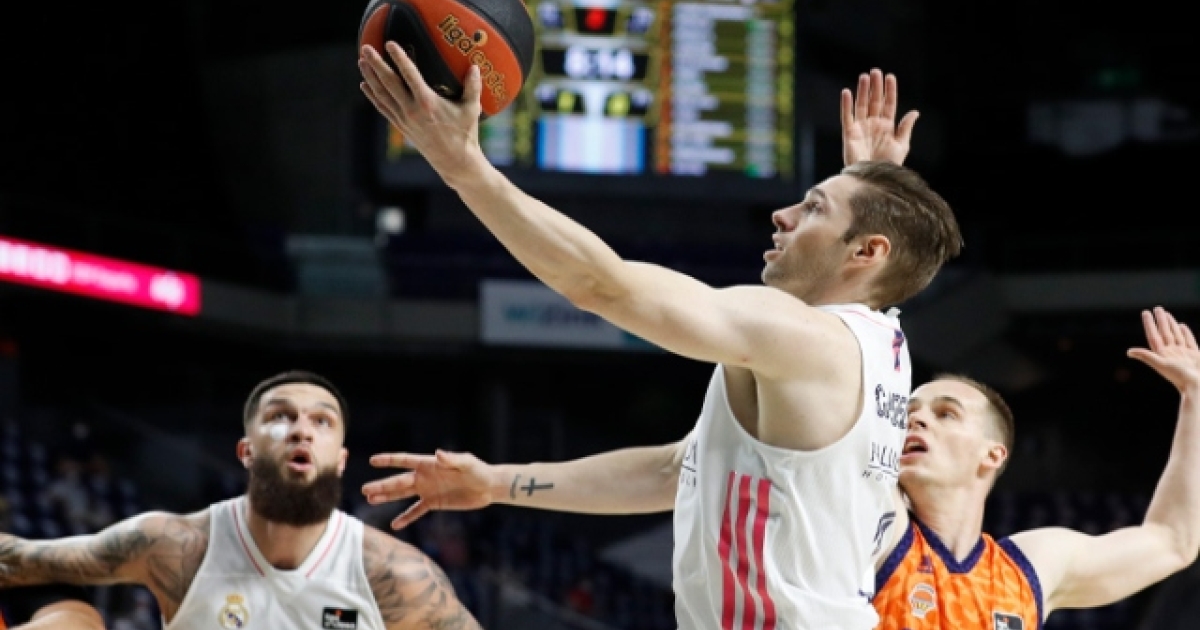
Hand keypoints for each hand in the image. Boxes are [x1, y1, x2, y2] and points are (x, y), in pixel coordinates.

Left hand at [357, 43, 486, 187]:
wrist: (454, 161)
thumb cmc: (465, 134)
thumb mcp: (472, 109)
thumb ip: (473, 87)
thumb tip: (475, 67)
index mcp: (428, 103)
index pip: (410, 75)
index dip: (399, 58)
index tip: (390, 44)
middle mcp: (412, 110)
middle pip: (389, 83)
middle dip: (376, 64)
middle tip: (366, 48)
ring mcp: (404, 119)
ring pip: (382, 95)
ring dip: (370, 77)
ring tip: (361, 61)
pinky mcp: (402, 127)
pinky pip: (383, 108)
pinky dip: (372, 96)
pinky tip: (364, 85)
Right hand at [362, 450, 496, 529]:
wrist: (488, 487)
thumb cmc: (478, 470)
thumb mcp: (466, 464)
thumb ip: (452, 459)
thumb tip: (438, 453)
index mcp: (429, 464)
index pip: (405, 461)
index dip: (389, 460)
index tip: (373, 461)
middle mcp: (425, 477)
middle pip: (399, 481)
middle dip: (382, 485)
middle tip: (364, 490)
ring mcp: (427, 490)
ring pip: (402, 495)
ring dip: (387, 498)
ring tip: (371, 501)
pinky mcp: (434, 503)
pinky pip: (416, 511)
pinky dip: (406, 517)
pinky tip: (395, 525)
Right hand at [841, 68, 918, 166]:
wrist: (872, 178)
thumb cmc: (887, 165)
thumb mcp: (901, 145)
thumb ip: (905, 128)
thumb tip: (914, 112)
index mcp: (887, 126)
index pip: (888, 104)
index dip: (889, 90)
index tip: (890, 77)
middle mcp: (873, 124)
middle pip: (874, 101)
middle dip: (876, 86)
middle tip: (876, 71)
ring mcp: (861, 128)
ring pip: (862, 105)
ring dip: (863, 91)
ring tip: (864, 77)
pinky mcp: (849, 134)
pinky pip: (847, 116)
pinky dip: (846, 105)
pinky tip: (847, 92)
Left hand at [1128, 307, 1199, 391]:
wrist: (1197, 385)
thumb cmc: (1179, 376)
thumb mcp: (1160, 365)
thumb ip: (1146, 356)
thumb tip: (1129, 352)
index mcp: (1162, 353)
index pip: (1154, 335)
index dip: (1149, 324)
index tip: (1146, 313)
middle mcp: (1171, 352)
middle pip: (1164, 332)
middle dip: (1161, 320)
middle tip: (1157, 308)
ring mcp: (1183, 352)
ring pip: (1175, 334)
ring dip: (1171, 324)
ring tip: (1167, 314)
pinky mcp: (1194, 354)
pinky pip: (1188, 340)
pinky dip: (1185, 333)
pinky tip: (1181, 326)